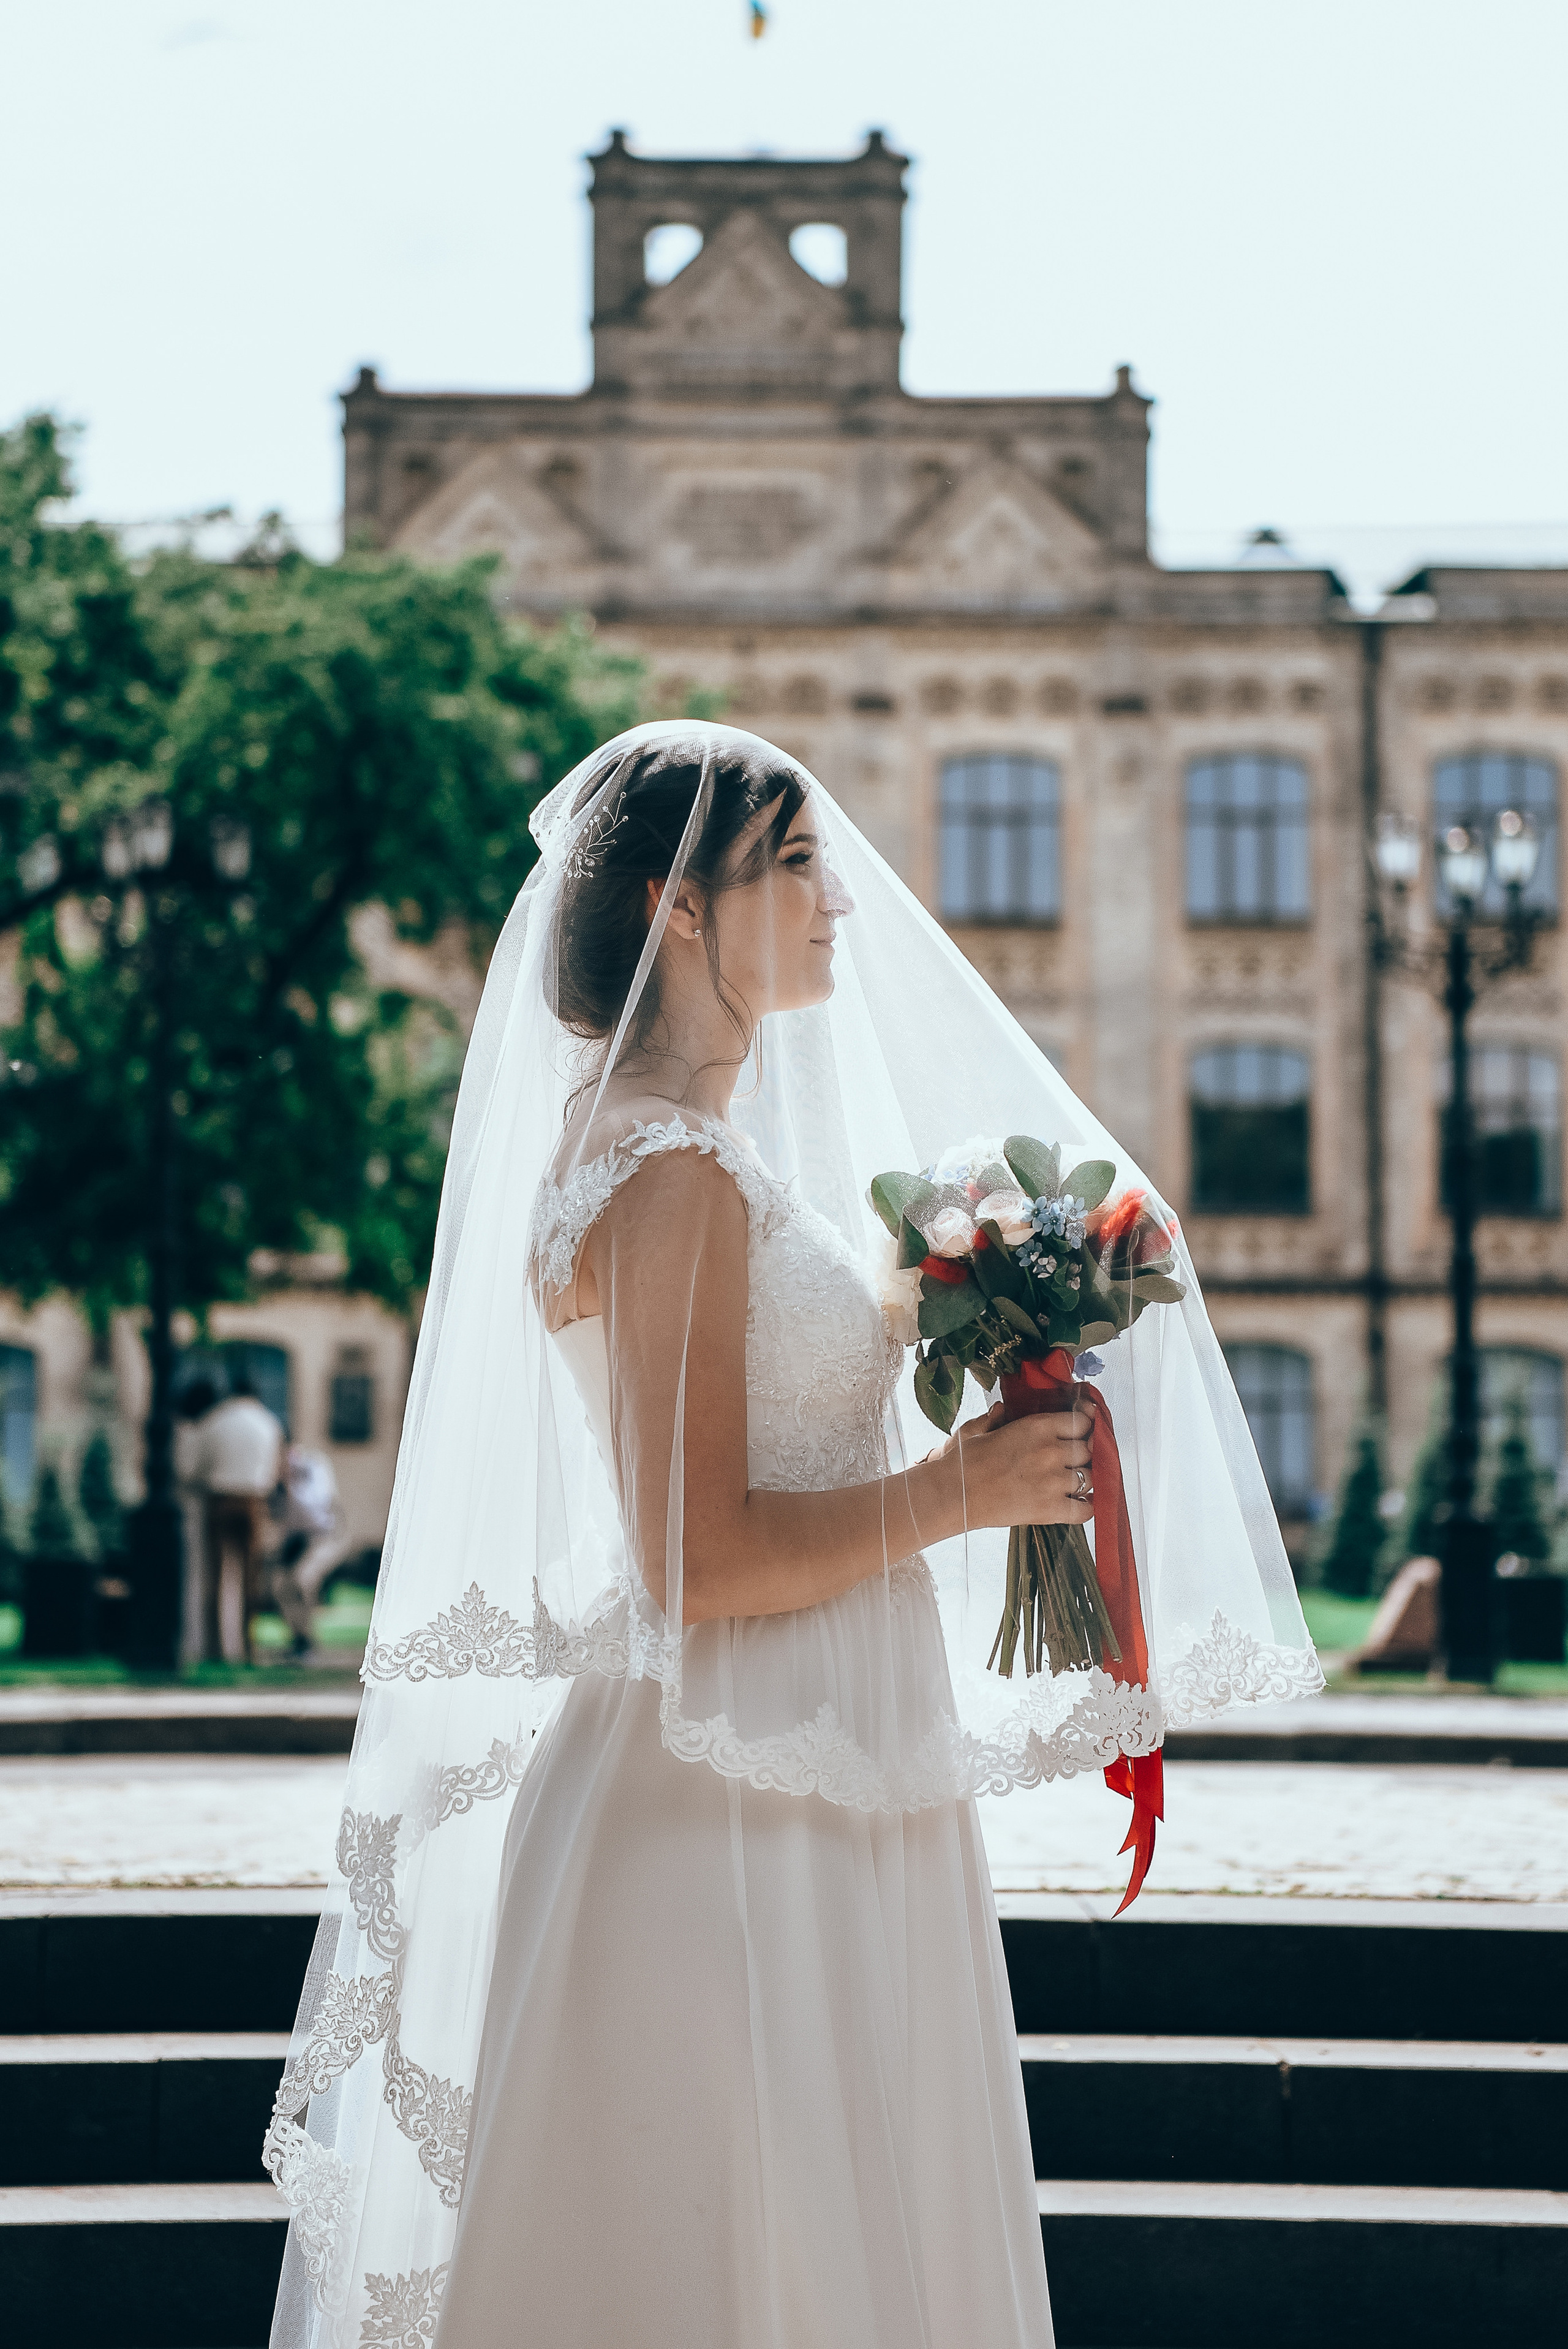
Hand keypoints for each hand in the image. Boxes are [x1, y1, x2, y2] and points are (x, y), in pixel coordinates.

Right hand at [930, 1399, 1096, 1528]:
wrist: (952, 1495)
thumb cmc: (962, 1462)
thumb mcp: (976, 1429)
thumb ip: (994, 1417)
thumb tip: (1001, 1409)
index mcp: (1037, 1427)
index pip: (1081, 1422)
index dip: (1085, 1425)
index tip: (1084, 1427)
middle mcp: (1051, 1451)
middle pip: (1089, 1450)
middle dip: (1083, 1454)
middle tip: (1074, 1458)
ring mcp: (1053, 1482)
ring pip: (1090, 1478)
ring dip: (1083, 1479)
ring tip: (1073, 1481)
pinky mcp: (1051, 1510)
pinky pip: (1085, 1509)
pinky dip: (1085, 1507)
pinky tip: (1078, 1503)